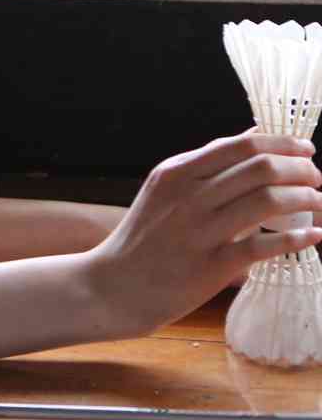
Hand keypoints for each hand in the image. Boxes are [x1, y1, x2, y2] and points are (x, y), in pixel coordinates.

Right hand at [84, 129, 321, 338]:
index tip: (305, 150)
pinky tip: (314, 236)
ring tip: (319, 204)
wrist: (117, 285)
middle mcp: (188, 196)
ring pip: (267, 201)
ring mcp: (199, 231)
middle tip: (316, 179)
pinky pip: (264, 245)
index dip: (282, 144)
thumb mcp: (165, 190)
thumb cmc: (146, 236)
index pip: (240, 145)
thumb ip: (207, 165)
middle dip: (301, 170)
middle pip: (260, 169)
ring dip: (306, 199)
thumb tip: (256, 135)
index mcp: (176, 172)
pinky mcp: (211, 266)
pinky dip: (298, 238)